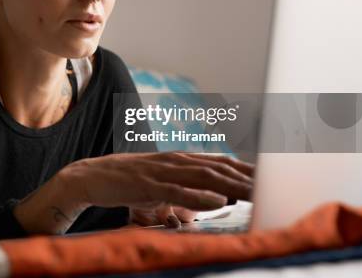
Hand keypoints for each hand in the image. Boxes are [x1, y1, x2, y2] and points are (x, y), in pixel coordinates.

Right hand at [13, 152, 252, 235]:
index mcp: (177, 159)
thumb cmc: (125, 181)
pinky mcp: (145, 185)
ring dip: (230, 184)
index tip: (269, 175)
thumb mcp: (158, 182)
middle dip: (246, 175)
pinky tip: (217, 202)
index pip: (218, 162)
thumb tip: (211, 199)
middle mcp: (172, 161)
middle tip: (274, 183)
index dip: (244, 168)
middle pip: (216, 167)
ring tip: (256, 192)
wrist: (87, 176)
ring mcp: (159, 172)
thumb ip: (183, 187)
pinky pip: (175, 192)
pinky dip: (198, 197)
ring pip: (201, 177)